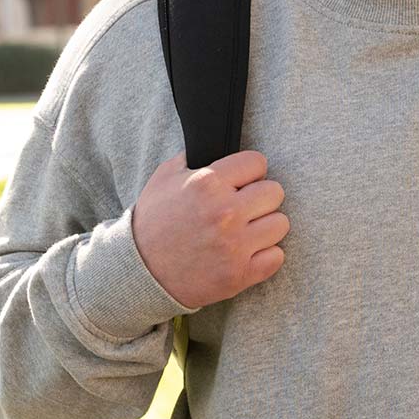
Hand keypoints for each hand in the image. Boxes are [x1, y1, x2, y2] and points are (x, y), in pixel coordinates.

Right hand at [132, 150, 288, 308]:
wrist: (138, 274)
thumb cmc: (153, 222)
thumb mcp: (165, 177)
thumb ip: (195, 157)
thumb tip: (218, 143)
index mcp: (208, 183)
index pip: (258, 162)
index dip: (249, 171)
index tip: (241, 181)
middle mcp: (225, 212)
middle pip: (275, 191)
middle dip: (260, 196)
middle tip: (245, 206)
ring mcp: (234, 246)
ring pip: (280, 223)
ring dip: (265, 225)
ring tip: (246, 229)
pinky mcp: (238, 275)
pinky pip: (277, 257)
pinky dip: (265, 255)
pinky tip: (247, 252)